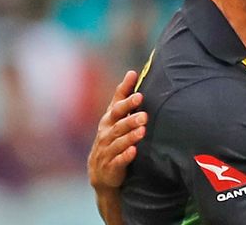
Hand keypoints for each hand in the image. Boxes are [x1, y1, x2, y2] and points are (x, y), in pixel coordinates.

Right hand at [87, 70, 148, 190]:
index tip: (134, 76)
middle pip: (118, 122)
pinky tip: (134, 151)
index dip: (124, 90)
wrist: (101, 173)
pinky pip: (118, 160)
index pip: (116, 103)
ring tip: (142, 129)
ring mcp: (107, 150)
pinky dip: (126, 156)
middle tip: (143, 109)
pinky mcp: (111, 166)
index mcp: (109, 120)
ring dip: (130, 135)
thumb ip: (124, 99)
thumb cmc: (113, 140)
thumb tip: (132, 73)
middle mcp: (106, 133)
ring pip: (119, 141)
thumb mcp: (116, 120)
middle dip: (130, 115)